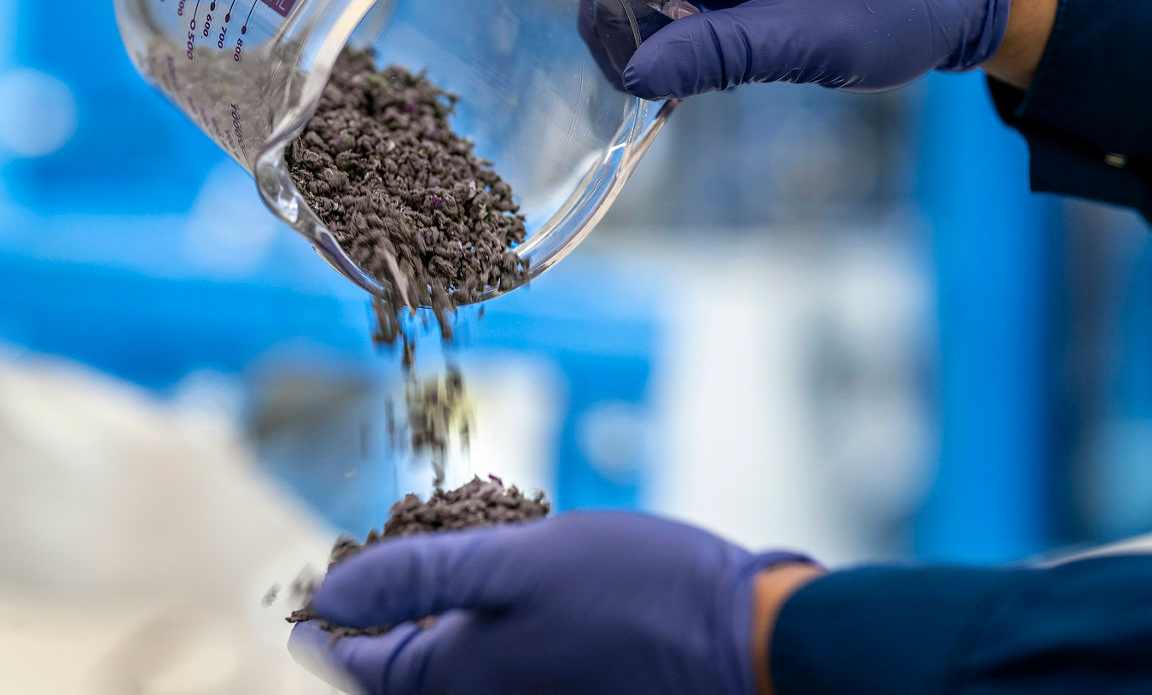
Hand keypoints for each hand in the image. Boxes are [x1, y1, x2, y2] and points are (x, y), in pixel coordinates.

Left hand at [289, 511, 812, 694]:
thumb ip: (419, 576)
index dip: (334, 631)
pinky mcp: (573, 685)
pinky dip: (485, 633)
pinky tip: (499, 595)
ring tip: (426, 584)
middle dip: (381, 631)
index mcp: (462, 681)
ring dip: (433, 628)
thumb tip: (331, 592)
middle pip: (410, 677)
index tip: (312, 602)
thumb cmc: (634, 592)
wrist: (746, 639)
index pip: (367, 670)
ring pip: (458, 670)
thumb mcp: (516, 562)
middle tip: (366, 587)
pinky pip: (504, 667)